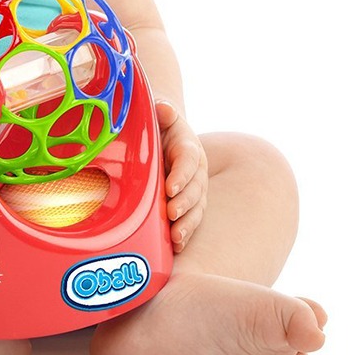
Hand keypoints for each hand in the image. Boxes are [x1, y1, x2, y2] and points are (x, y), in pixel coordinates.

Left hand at [155, 99, 207, 252]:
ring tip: (177, 237)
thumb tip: (163, 108)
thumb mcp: (160, 115)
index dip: (181, 175)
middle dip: (185, 204)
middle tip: (172, 214)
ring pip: (196, 209)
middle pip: (195, 189)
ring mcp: (194, 190)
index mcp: (189, 148)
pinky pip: (190, 221)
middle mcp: (195, 171)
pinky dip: (184, 234)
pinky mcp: (187, 205)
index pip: (188, 161)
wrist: (164, 137)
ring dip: (187, 224)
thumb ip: (163, 112)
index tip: (170, 188)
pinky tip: (176, 247)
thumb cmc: (159, 127)